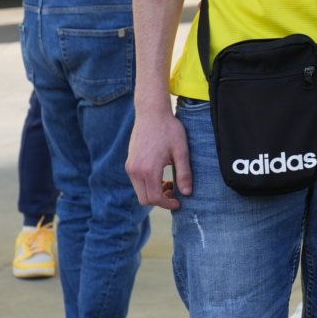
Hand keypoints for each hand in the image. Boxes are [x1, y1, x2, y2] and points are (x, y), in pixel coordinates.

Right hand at [126, 95, 191, 209]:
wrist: (151, 113)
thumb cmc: (169, 130)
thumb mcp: (181, 151)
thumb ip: (184, 174)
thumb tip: (187, 193)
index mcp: (148, 169)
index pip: (154, 198)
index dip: (167, 204)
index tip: (179, 202)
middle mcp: (135, 170)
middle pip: (144, 199)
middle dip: (160, 200)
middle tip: (174, 192)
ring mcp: (130, 166)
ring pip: (139, 191)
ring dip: (153, 193)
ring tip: (169, 183)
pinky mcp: (129, 162)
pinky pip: (137, 182)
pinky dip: (148, 185)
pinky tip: (160, 176)